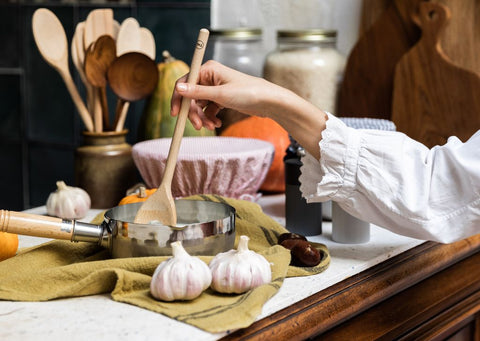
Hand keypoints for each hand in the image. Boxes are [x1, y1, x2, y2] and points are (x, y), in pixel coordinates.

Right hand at [170, 60, 326, 157]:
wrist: (268, 102)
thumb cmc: (248, 92)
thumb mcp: (221, 95)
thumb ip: (198, 93)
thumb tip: (178, 89)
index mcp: (208, 69)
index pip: (185, 82)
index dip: (178, 98)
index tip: (175, 114)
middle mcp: (210, 77)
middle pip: (191, 96)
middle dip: (193, 113)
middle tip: (198, 127)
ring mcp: (215, 89)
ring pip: (199, 105)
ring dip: (202, 118)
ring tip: (212, 127)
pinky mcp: (221, 99)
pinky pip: (208, 110)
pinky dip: (210, 118)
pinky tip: (217, 123)